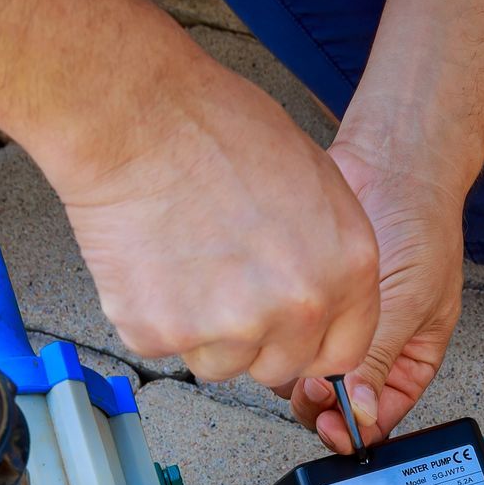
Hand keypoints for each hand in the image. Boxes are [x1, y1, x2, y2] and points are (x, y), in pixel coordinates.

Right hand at [52, 53, 380, 386]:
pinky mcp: (164, 332)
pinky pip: (162, 348)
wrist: (136, 118)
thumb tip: (318, 295)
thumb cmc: (216, 128)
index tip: (287, 335)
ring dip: (200, 331)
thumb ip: (325, 253)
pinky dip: (150, 315)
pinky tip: (151, 262)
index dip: (311, 344)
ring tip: (183, 262)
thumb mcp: (313, 180)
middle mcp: (298, 306)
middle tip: (221, 284)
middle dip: (253, 338)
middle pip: (279, 366)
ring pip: (219, 364)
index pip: (344, 352)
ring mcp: (231, 326)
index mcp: (347, 268)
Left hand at [286, 136, 464, 452]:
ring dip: (295, 367)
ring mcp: (333, 324)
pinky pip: (282, 333)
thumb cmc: (420, 224)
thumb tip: (358, 411)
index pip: (381, 414)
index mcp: (410, 359)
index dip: (357, 427)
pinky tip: (280, 321)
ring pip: (303, 372)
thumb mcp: (409, 301)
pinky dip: (278, 334)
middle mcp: (371, 348)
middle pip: (337, 402)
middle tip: (309, 387)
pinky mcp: (301, 298)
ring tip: (297, 344)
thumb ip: (379, 358)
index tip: (334, 427)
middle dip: (320, 400)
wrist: (391, 163)